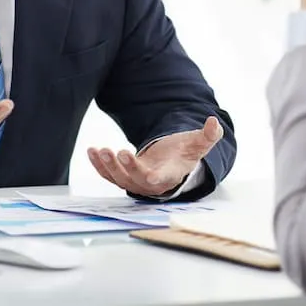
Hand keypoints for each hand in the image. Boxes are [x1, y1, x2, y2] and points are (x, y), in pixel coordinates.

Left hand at [87, 117, 223, 197]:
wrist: (173, 162)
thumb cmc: (186, 153)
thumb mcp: (198, 143)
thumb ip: (208, 135)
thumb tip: (215, 122)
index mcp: (170, 175)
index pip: (159, 179)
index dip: (150, 177)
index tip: (142, 169)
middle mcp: (152, 183)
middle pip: (135, 180)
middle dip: (125, 168)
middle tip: (117, 152)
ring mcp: (136, 181)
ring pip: (120, 179)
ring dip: (108, 167)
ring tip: (100, 151)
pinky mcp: (125, 176)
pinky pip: (109, 175)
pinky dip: (99, 166)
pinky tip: (91, 151)